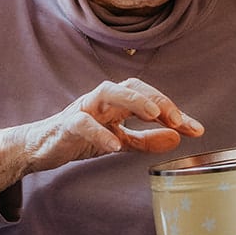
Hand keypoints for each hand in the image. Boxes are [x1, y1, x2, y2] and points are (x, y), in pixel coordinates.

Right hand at [0, 79, 202, 193]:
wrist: (40, 147)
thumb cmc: (80, 138)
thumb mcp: (119, 141)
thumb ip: (147, 140)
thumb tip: (177, 138)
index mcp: (117, 102)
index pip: (150, 98)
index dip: (174, 111)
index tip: (195, 129)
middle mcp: (102, 99)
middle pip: (133, 87)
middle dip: (159, 100)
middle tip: (178, 120)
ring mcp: (83, 108)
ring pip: (108, 93)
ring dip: (134, 101)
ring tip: (155, 115)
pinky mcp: (65, 124)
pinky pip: (82, 123)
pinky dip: (99, 132)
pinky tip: (115, 146)